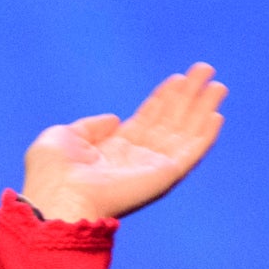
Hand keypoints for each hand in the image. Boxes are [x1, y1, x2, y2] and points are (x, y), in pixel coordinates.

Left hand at [22, 62, 227, 222]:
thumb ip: (90, 126)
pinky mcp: (163, 177)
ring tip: (217, 84)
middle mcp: (136, 160)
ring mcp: (151, 169)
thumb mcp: (64, 136)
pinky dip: (205, 135)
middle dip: (188, 96)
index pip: (146, 120)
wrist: (57, 197)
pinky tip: (216, 115)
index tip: (178, 78)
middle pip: (170, 122)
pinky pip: (191, 153)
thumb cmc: (51, 173)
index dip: (163, 98)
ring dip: (202, 108)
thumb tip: (115, 119)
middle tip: (205, 70)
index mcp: (112, 152)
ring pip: (185, 134)